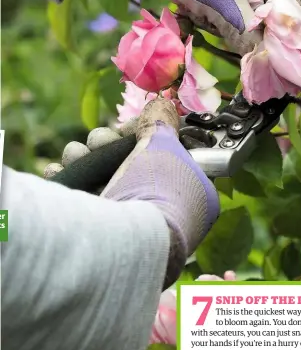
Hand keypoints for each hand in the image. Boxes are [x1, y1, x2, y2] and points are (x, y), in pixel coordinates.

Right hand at [44, 99, 219, 287]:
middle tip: (100, 142)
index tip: (130, 129)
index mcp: (190, 193)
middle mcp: (162, 210)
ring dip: (83, 157)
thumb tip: (160, 106)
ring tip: (76, 155)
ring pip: (102, 176)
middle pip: (128, 162)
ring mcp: (130, 224)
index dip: (143, 136)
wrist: (124, 243)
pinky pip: (82, 197)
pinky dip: (69, 180)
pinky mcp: (100, 233)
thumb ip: (162, 123)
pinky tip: (60, 170)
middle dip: (106, 145)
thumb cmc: (155, 192)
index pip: (165, 154)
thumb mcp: (165, 145)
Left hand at [92, 0, 299, 54]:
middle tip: (220, 32)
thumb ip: (243, 27)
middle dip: (246, 22)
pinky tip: (192, 5)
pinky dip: (213, 6)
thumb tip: (267, 61)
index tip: (263, 58)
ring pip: (245, 0)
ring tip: (199, 12)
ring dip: (226, 17)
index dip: (277, 29)